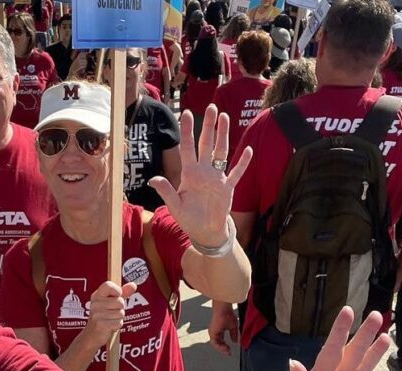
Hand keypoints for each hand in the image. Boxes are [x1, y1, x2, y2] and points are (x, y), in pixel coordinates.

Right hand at [83, 281, 136, 347]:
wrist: (91, 336)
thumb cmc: (104, 317)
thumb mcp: (112, 303)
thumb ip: (123, 293)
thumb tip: (133, 285)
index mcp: (97, 295)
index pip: (109, 285)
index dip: (117, 291)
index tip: (116, 297)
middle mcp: (95, 303)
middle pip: (120, 302)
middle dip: (120, 309)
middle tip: (111, 313)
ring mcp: (97, 314)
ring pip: (121, 313)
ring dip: (118, 318)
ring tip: (110, 320)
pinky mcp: (100, 324)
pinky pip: (119, 323)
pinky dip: (117, 326)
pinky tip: (109, 327)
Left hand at [149, 104, 252, 249]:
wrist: (205, 232)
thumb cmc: (188, 219)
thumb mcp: (175, 206)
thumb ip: (166, 191)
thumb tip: (153, 179)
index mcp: (189, 174)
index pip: (187, 148)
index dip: (187, 131)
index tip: (185, 113)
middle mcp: (204, 171)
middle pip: (206, 144)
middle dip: (209, 126)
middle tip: (212, 107)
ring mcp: (217, 178)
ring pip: (221, 152)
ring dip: (223, 135)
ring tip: (225, 117)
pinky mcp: (228, 187)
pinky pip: (237, 172)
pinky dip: (242, 163)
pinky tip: (248, 149)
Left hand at [208, 301, 239, 355]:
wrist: (224, 310)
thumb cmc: (227, 314)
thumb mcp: (233, 327)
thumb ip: (234, 334)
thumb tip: (235, 341)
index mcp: (219, 330)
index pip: (221, 340)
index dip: (225, 346)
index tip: (230, 350)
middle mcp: (215, 332)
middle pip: (218, 343)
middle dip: (223, 349)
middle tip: (228, 353)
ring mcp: (212, 332)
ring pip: (215, 344)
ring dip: (221, 349)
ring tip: (227, 351)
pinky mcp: (212, 333)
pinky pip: (214, 343)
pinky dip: (219, 347)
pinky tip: (225, 348)